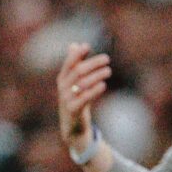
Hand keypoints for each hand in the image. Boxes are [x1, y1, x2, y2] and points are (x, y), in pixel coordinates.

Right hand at [57, 43, 110, 161]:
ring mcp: (67, 98)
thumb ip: (75, 64)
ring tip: (108, 71)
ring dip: (96, 75)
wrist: (72, 126)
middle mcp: (63, 87)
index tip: (87, 46)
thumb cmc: (75, 100)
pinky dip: (94, 90)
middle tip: (107, 59)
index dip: (77, 54)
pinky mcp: (73, 109)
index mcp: (62, 78)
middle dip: (92, 63)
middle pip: (78, 71)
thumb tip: (76, 44)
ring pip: (82, 83)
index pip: (68, 63)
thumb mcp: (74, 82)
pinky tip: (103, 85)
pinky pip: (84, 98)